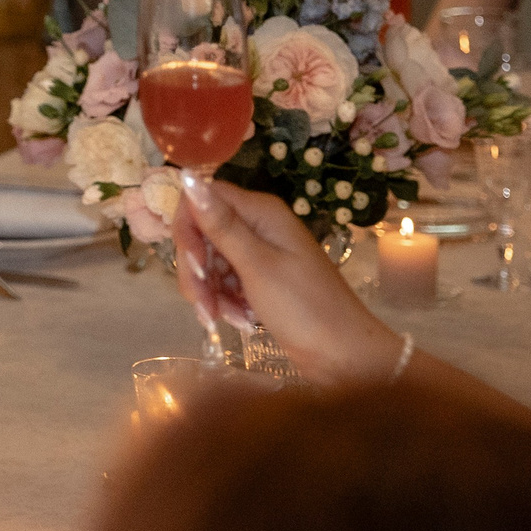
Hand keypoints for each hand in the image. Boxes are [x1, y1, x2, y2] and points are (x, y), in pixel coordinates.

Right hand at [172, 174, 402, 386]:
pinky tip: (240, 320)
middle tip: (203, 307)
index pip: (202, 198)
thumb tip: (187, 174)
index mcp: (261, 212)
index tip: (194, 266)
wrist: (343, 356)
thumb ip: (221, 224)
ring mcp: (260, 253)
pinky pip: (225, 282)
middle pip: (202, 233)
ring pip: (210, 261)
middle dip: (196, 271)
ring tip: (226, 320)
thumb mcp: (258, 266)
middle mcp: (258, 225)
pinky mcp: (260, 279)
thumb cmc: (305, 308)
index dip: (188, 230)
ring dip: (210, 292)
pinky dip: (225, 302)